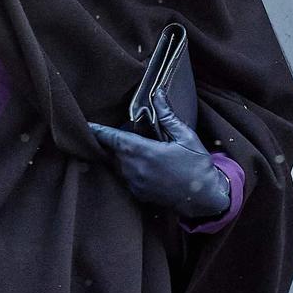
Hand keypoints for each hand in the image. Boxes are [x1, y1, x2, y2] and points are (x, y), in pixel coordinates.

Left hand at [89, 90, 229, 218]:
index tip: (87, 124)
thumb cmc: (197, 166)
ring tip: (126, 145)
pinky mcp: (138, 194)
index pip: (112, 139)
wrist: (205, 198)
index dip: (98, 131)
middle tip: (110, 131)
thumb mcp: (185, 136)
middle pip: (111, 151)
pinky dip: (125, 168)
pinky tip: (136, 162)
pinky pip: (123, 177)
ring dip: (117, 155)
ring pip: (116, 165)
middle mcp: (135, 170)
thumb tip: (157, 93)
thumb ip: (167, 115)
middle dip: (109, 141)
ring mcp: (135, 184)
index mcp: (144, 153)